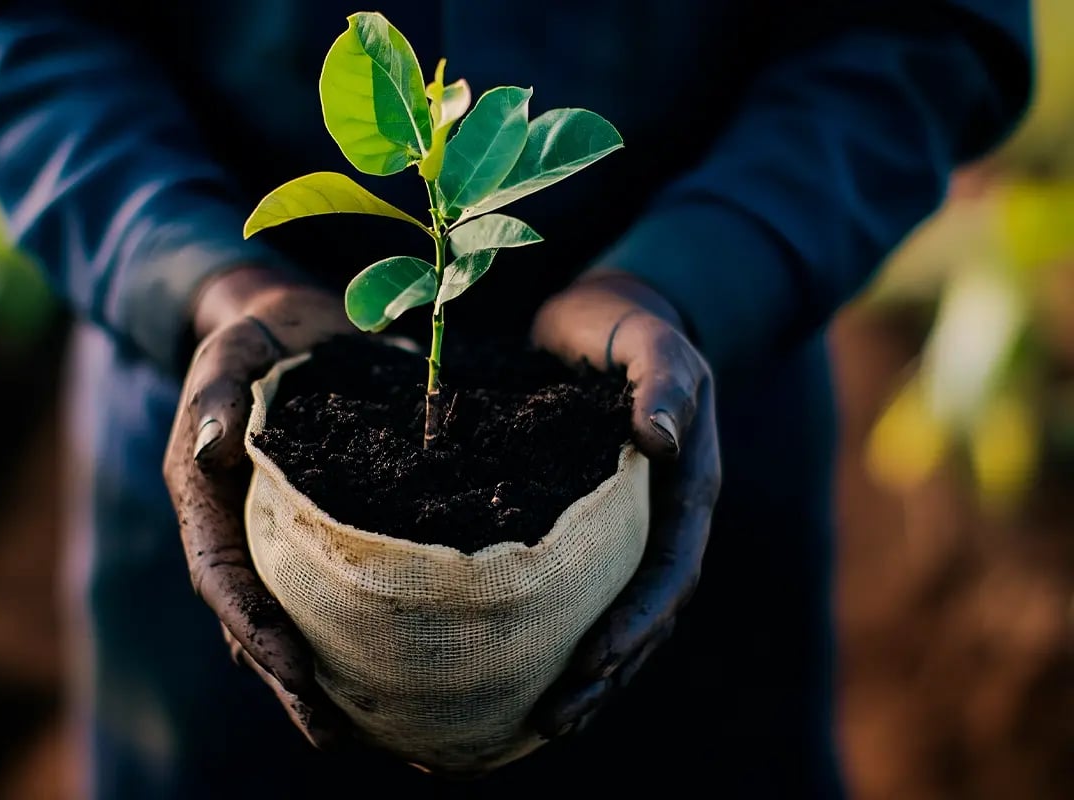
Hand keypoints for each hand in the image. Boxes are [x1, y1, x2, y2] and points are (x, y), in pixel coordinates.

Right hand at [162, 264, 353, 748]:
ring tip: (368, 729)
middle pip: (255, 622)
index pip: (223, 579)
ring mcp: (278, 536)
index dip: (256, 631)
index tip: (296, 677)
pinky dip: (354, 633)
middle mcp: (239, 530)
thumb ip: (214, 395)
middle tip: (333, 735)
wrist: (287, 328)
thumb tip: (210, 447)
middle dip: (290, 683)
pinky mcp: (320, 529)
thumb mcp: (229, 353)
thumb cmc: (255, 340)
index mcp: (205, 498)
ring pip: (293, 618)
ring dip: (323, 676)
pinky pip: (332, 589)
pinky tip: (397, 667)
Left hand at [528, 269, 720, 738]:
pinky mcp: (586, 528)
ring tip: (541, 724)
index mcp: (687, 489)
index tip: (595, 659)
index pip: (670, 571)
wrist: (605, 316)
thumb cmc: (628, 326)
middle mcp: (661, 521)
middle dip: (607, 672)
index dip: (638, 620)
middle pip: (646, 615)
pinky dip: (558, 636)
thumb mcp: (652, 339)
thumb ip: (665, 380)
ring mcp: (626, 529)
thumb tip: (658, 438)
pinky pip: (580, 593)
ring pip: (613, 616)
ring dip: (587, 674)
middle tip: (555, 720)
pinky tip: (519, 670)